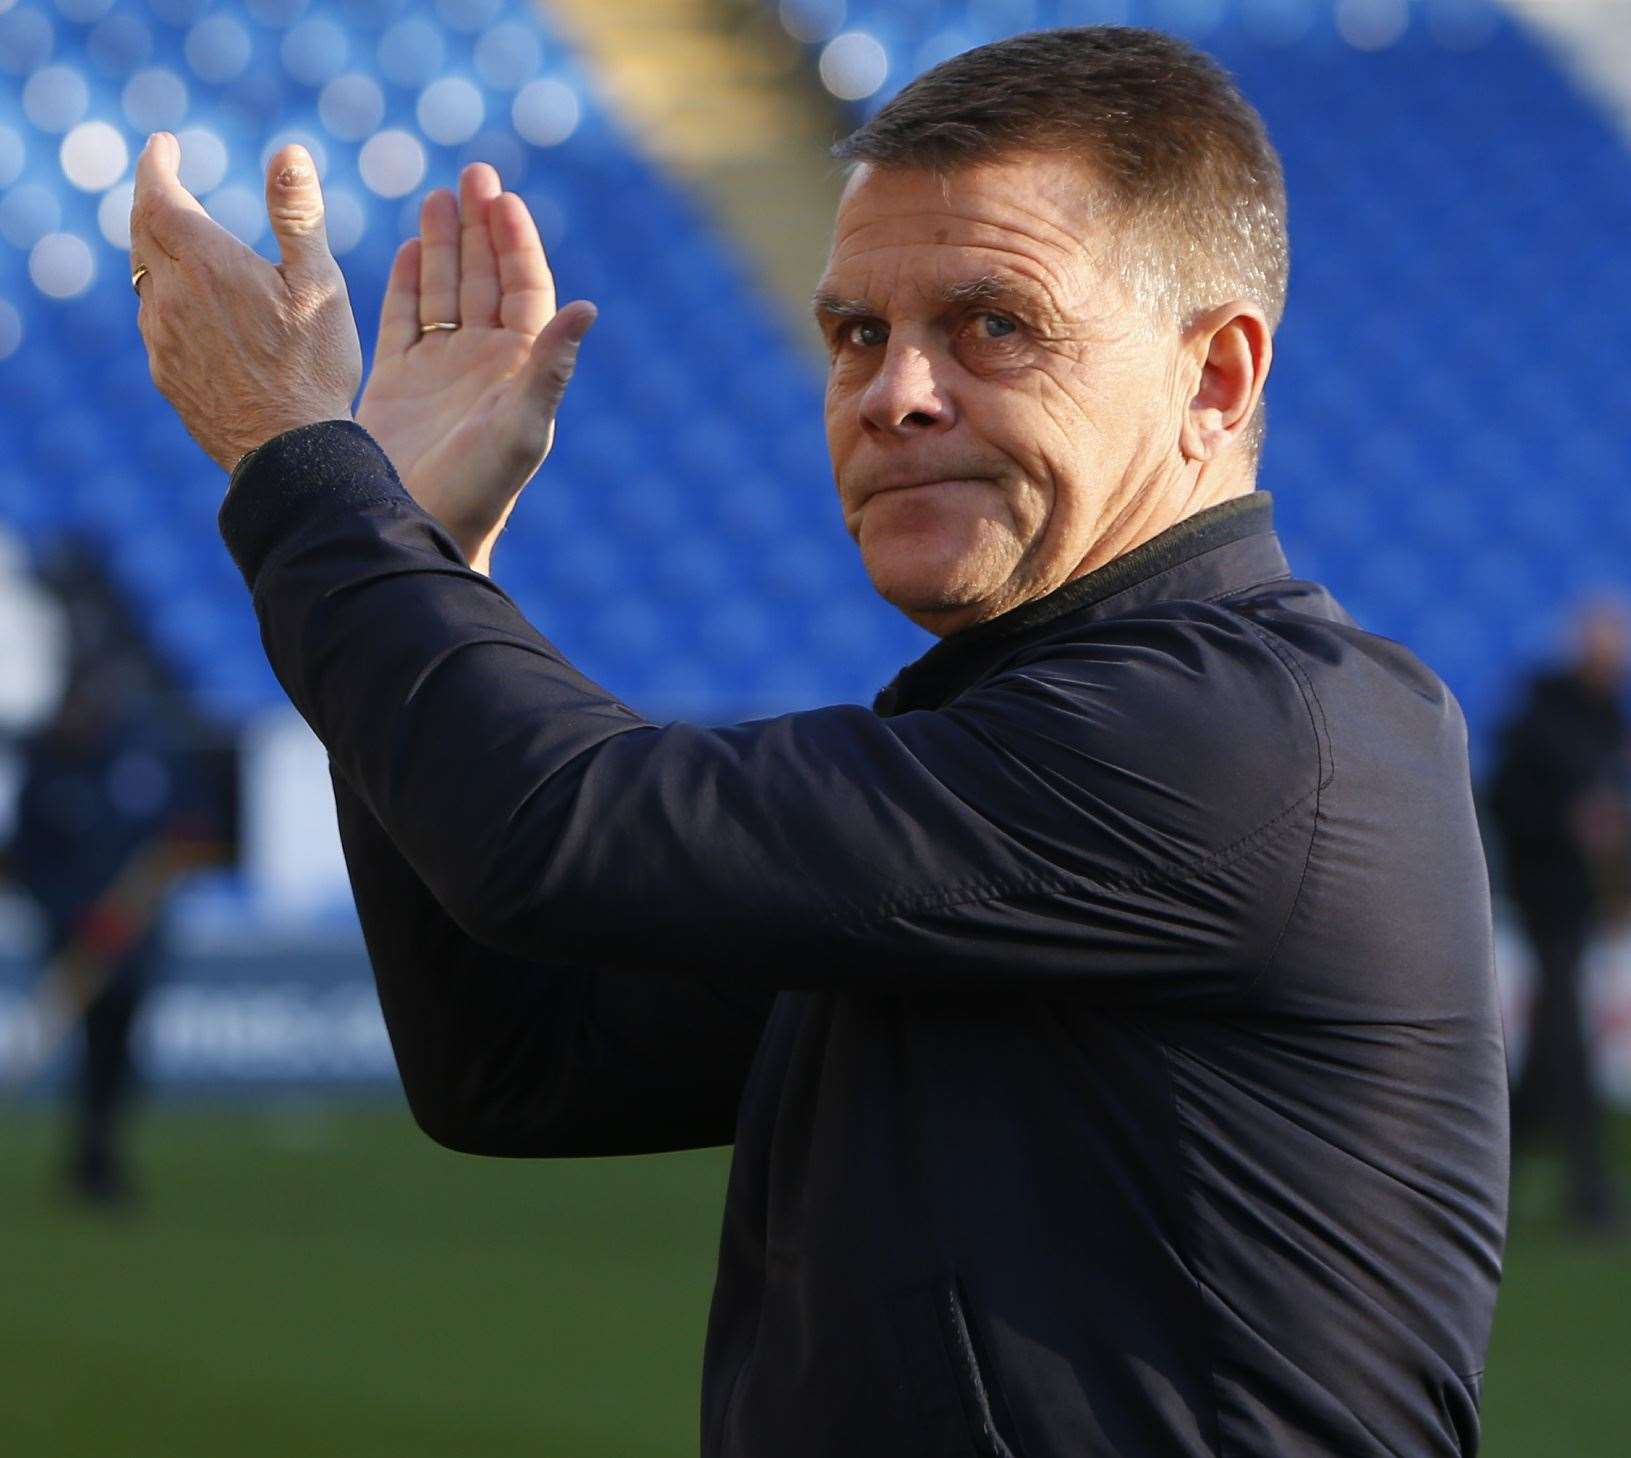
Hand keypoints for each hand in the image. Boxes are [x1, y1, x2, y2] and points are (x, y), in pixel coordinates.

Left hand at [130, 134, 362, 469]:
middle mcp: (170, 295)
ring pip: (146, 280)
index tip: (164, 146)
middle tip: (168, 186)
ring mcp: (162, 338)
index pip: (157, 195)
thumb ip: (298, 214)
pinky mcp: (167, 374)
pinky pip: (156, 323)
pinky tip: (194, 313)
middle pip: (143, 233)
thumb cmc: (312, 367)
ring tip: (184, 249)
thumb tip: (289, 151)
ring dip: (159, 254)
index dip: (156, 165)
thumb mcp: (319, 284)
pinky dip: (168, 299)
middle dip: (154, 203)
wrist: (288, 452)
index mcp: (205, 263)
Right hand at [355, 164, 596, 573]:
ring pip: (445, 292)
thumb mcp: (521, 428)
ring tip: (438, 196)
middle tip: (473, 174)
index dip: (516, 243)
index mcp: (518, 368)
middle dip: (480, 228)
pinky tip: (411, 247)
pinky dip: (408, 283)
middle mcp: (484, 364)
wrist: (421, 530)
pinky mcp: (399, 383)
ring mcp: (440, 371)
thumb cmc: (479, 490)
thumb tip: (590, 307)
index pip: (524, 290)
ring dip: (444, 245)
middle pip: (485, 280)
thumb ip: (552, 367)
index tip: (504, 199)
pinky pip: (405, 320)